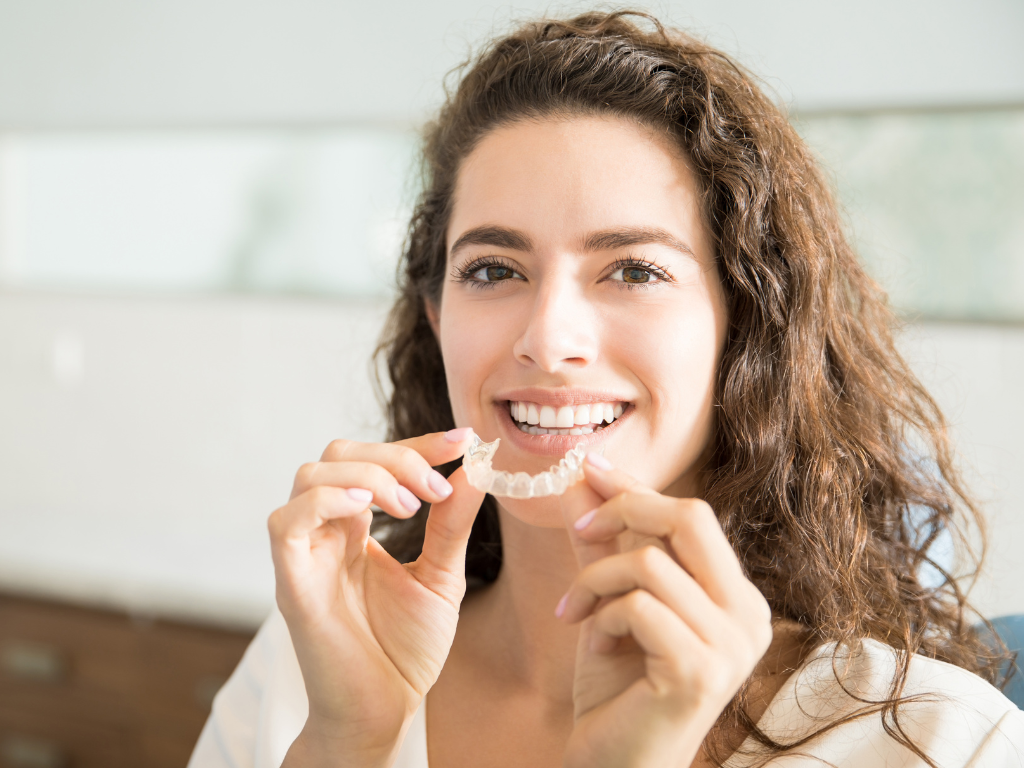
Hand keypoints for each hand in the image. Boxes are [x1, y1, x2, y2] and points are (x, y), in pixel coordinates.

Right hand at [269, 430, 483, 767]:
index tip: (463, 441)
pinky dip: (326, 500)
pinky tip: (368, 510)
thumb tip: (474, 469)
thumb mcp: (441, 576)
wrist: (385, 710)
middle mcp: (325, 532)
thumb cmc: (405, 649)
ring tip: (410, 507)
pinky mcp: (291, 582)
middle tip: (435, 489)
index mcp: (356, 527)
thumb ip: (451, 524)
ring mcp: (305, 553)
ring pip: (310, 474)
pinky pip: (286, 521)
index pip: (376, 460)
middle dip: (395, 456)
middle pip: (338, 454)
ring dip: (368, 475)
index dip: (417, 443)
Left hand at [557, 456, 772, 767]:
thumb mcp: (610, 601)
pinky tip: (594, 646)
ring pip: (650, 562)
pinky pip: (638, 605)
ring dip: (596, 580)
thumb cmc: (617, 687)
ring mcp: (732, 645)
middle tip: (580, 529)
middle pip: (690, 517)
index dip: (637, 488)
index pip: (692, 516)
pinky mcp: (701, 670)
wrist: (614, 764)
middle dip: (624, 509)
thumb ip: (602, 544)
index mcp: (736, 596)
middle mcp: (749, 616)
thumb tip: (581, 479)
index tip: (589, 467)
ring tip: (576, 613)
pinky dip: (602, 617)